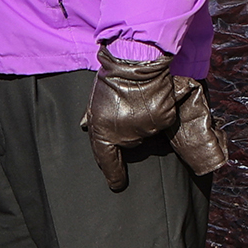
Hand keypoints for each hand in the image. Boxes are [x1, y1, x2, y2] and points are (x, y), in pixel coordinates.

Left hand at [80, 49, 227, 191]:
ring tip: (138, 99)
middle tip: (126, 108)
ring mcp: (145, 129)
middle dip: (127, 130)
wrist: (136, 62)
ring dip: (143, 120)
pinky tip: (151, 99)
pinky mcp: (162, 121)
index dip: (113, 174)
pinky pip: (160, 122)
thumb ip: (93, 117)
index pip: (107, 160)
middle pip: (128, 142)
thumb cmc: (112, 79)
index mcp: (104, 131)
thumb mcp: (95, 99)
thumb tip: (85, 127)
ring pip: (146, 132)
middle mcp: (125, 135)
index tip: (116, 185)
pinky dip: (158, 113)